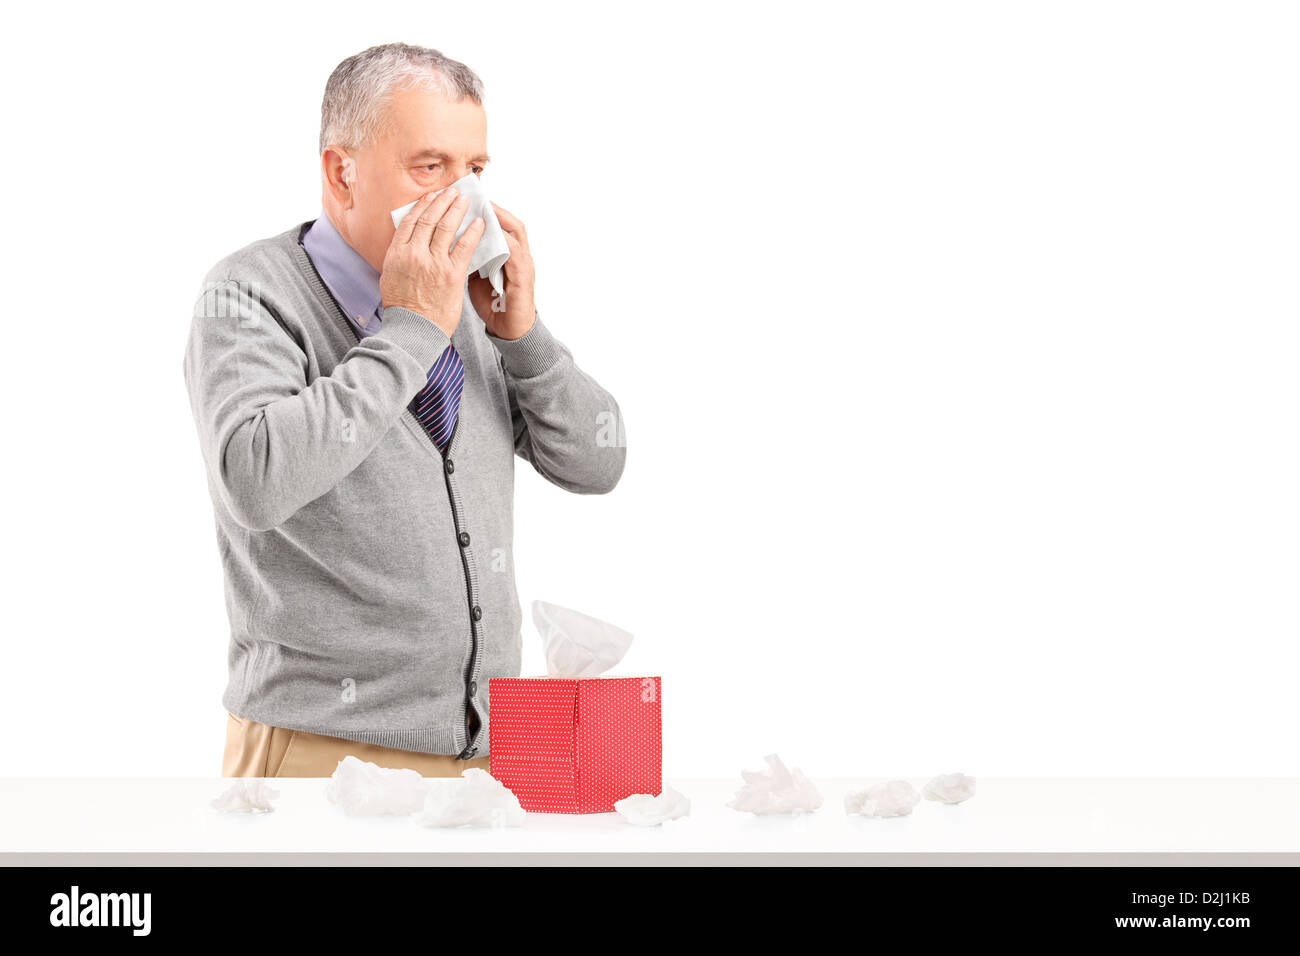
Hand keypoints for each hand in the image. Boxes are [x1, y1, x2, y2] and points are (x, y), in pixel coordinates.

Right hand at [380, 187, 484, 337]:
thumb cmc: (402, 307)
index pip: (409, 221)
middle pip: (428, 219)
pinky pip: (464, 246)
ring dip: (457, 209)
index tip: (431, 197)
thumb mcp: (390, 276)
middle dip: (441, 201)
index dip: (422, 206)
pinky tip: (480, 223)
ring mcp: (433, 262)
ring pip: (446, 227)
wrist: (413, 330)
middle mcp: (413, 253)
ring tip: (465, 200)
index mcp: (396, 253)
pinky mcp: (451, 274)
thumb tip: (406, 242)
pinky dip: (473, 232)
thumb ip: (399, 257)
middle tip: (452, 191)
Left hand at [467, 201, 536, 339]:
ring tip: (485, 207)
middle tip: (476, 196)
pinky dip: (505, 241)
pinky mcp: (524, 277)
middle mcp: (518, 254)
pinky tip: (493, 233)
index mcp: (506, 252)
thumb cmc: (494, 304)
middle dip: (493, 206)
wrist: (510, 330)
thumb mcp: (477, 276)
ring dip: (500, 218)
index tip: (467, 198)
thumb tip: (447, 243)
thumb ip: (469, 257)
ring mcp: (523, 264)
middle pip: (509, 220)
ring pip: (515, 231)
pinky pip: (515, 253)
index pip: (498, 223)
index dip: (486, 208)